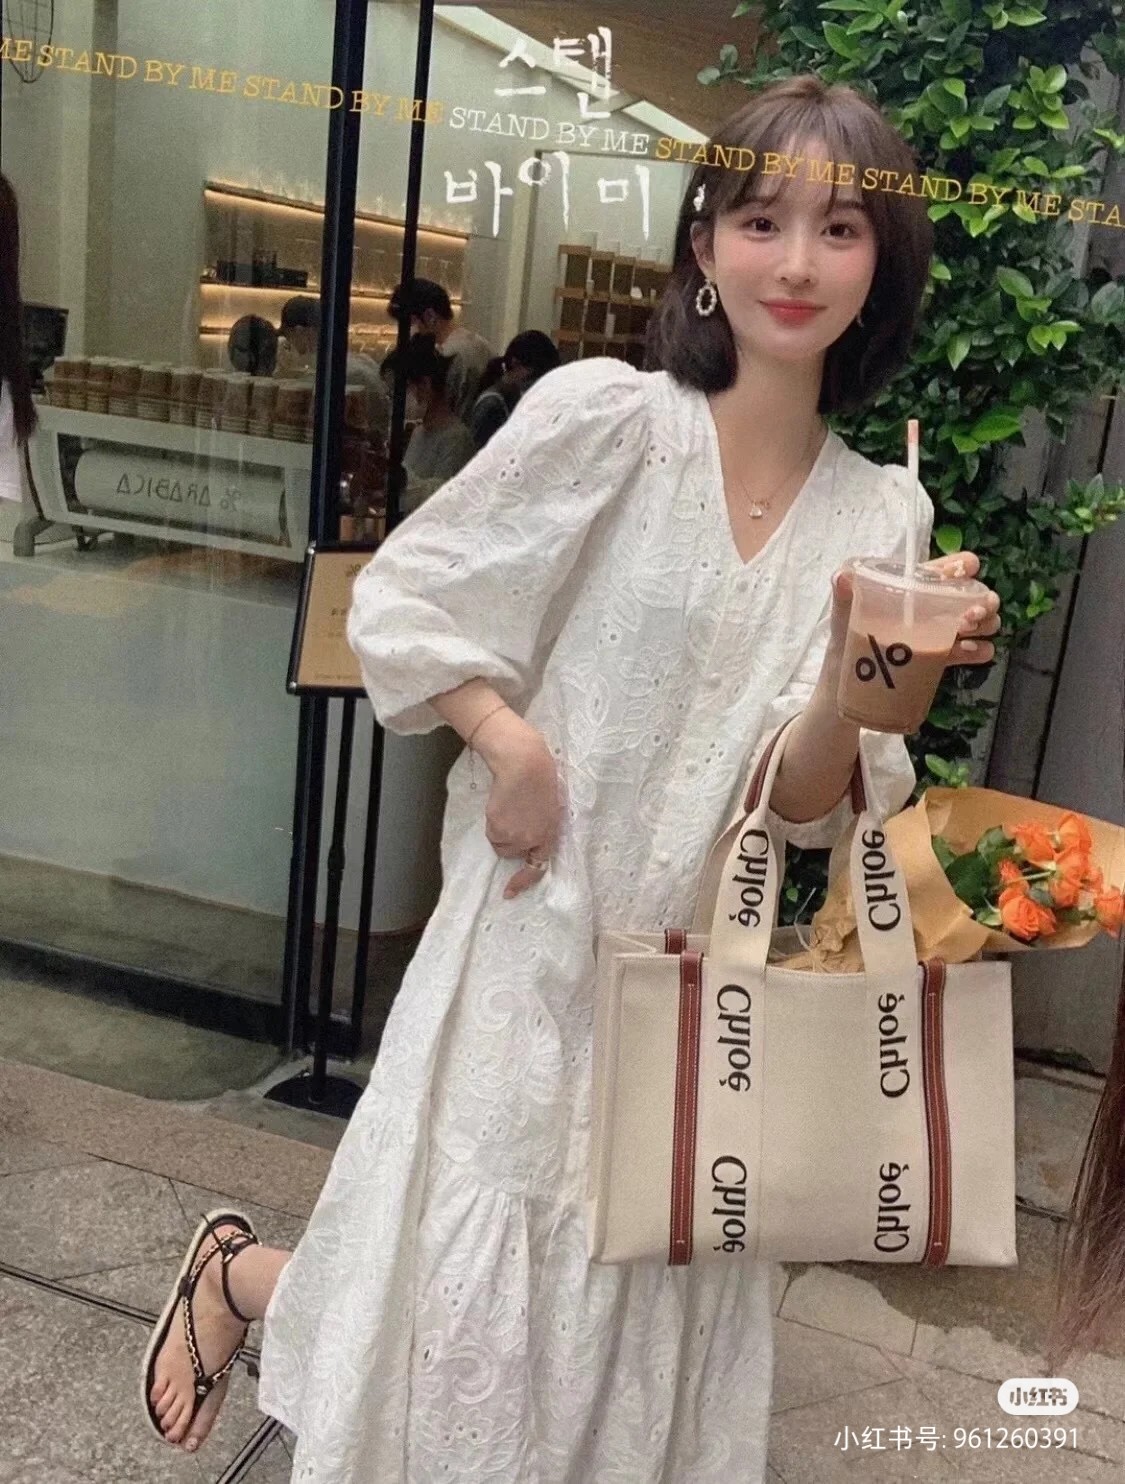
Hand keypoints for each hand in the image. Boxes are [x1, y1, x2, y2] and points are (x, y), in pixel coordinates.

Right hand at [474, 710, 561, 898]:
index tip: (509, 892)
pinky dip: (493, 822)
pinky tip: (501, 804)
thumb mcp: (549, 802)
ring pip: (500, 844)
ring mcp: (516, 836)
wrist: (522, 763)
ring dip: (501, 830)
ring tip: (507, 806)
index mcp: (551, 831)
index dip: (523, 880)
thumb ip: (541, 821)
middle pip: (514, 852)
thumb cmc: (538, 774)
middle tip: (512, 815)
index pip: (538, 865)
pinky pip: (492, 835)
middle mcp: (534, 839)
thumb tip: (528, 830)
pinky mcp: (499, 829)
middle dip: (511, 839)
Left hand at [822, 551, 1001, 690]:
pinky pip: (972, 652)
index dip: (964, 566)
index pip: (947, 570)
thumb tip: (842, 576)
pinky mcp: (942, 659)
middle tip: (970, 616)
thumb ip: (843, 595)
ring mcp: (940, 634)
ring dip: (985, 624)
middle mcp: (933, 608)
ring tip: (968, 632)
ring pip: (980, 622)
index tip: (968, 572)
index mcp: (913, 589)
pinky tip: (972, 651)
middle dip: (983, 600)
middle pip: (973, 595)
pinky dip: (980, 651)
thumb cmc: (845, 642)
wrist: (846, 688)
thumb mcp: (843, 616)